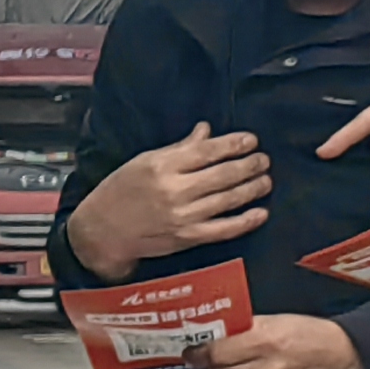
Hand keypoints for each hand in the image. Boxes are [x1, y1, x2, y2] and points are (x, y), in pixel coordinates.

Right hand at [68, 123, 268, 279]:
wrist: (103, 231)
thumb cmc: (121, 191)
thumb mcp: (144, 161)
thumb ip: (180, 148)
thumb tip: (206, 130)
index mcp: (163, 166)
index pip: (207, 151)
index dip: (233, 145)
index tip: (251, 141)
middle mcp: (175, 190)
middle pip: (223, 175)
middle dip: (249, 165)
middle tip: (264, 160)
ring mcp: (183, 216)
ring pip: (228, 200)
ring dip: (252, 189)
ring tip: (266, 180)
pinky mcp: (188, 238)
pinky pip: (224, 230)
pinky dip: (245, 221)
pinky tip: (261, 213)